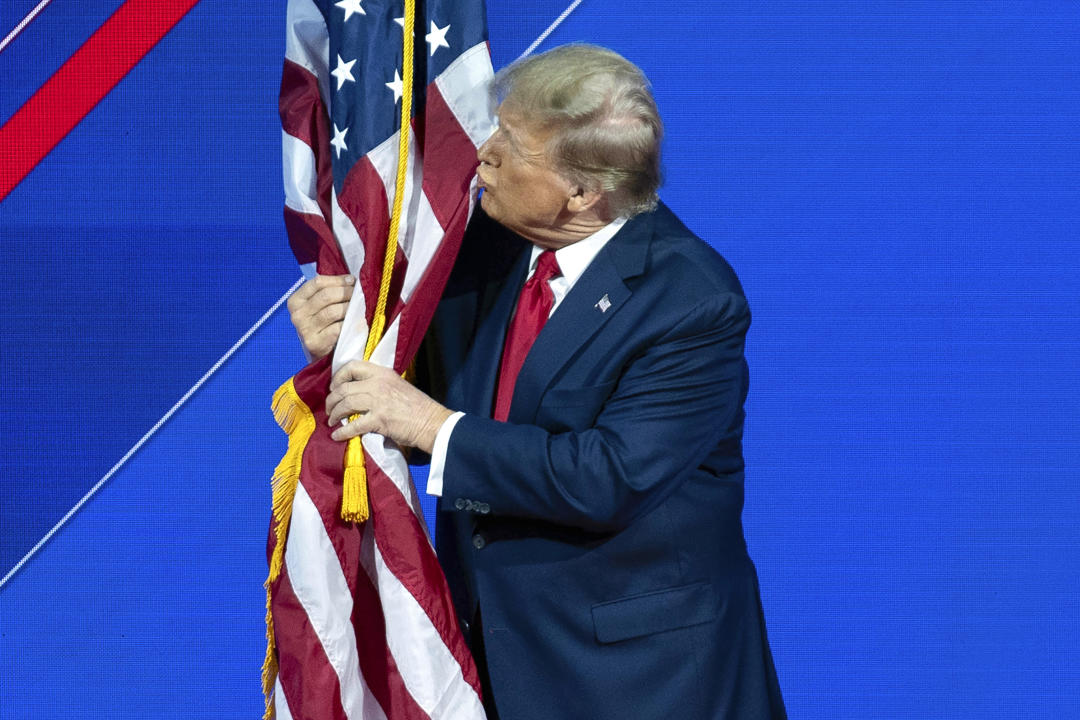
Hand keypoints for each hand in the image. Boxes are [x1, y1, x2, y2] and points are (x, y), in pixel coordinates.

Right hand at [287, 274, 354, 359]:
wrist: (319, 353)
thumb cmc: (322, 325)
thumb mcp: (318, 307)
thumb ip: (328, 292)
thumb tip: (350, 279)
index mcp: (295, 301)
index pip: (317, 283)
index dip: (338, 280)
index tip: (352, 280)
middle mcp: (297, 315)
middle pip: (326, 295)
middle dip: (346, 292)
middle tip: (359, 293)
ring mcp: (304, 330)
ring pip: (333, 311)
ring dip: (350, 306)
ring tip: (360, 306)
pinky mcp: (315, 343)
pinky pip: (337, 328)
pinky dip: (350, 323)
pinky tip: (357, 320)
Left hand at [326, 360, 453, 453]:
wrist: (431, 422)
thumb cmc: (417, 407)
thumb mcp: (398, 386)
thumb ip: (379, 385)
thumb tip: (358, 394)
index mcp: (383, 373)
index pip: (352, 366)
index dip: (338, 377)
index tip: (334, 388)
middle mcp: (378, 383)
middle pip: (344, 388)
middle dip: (332, 400)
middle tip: (330, 409)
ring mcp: (378, 401)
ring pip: (345, 404)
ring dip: (334, 414)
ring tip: (332, 421)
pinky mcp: (379, 419)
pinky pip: (353, 425)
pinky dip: (342, 432)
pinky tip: (337, 436)